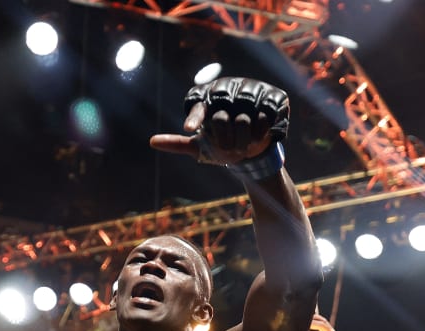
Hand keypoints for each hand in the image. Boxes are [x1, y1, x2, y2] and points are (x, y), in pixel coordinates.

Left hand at [150, 77, 288, 165]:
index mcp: (207, 98)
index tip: (189, 130)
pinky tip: (261, 134)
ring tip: (245, 144)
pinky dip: (262, 130)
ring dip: (243, 138)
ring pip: (244, 117)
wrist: (254, 148)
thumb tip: (152, 141)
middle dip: (224, 138)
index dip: (195, 117)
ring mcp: (251, 88)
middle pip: (221, 115)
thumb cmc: (223, 144)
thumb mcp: (200, 147)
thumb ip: (178, 143)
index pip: (197, 104)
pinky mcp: (272, 95)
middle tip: (228, 149)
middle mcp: (227, 88)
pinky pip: (265, 115)